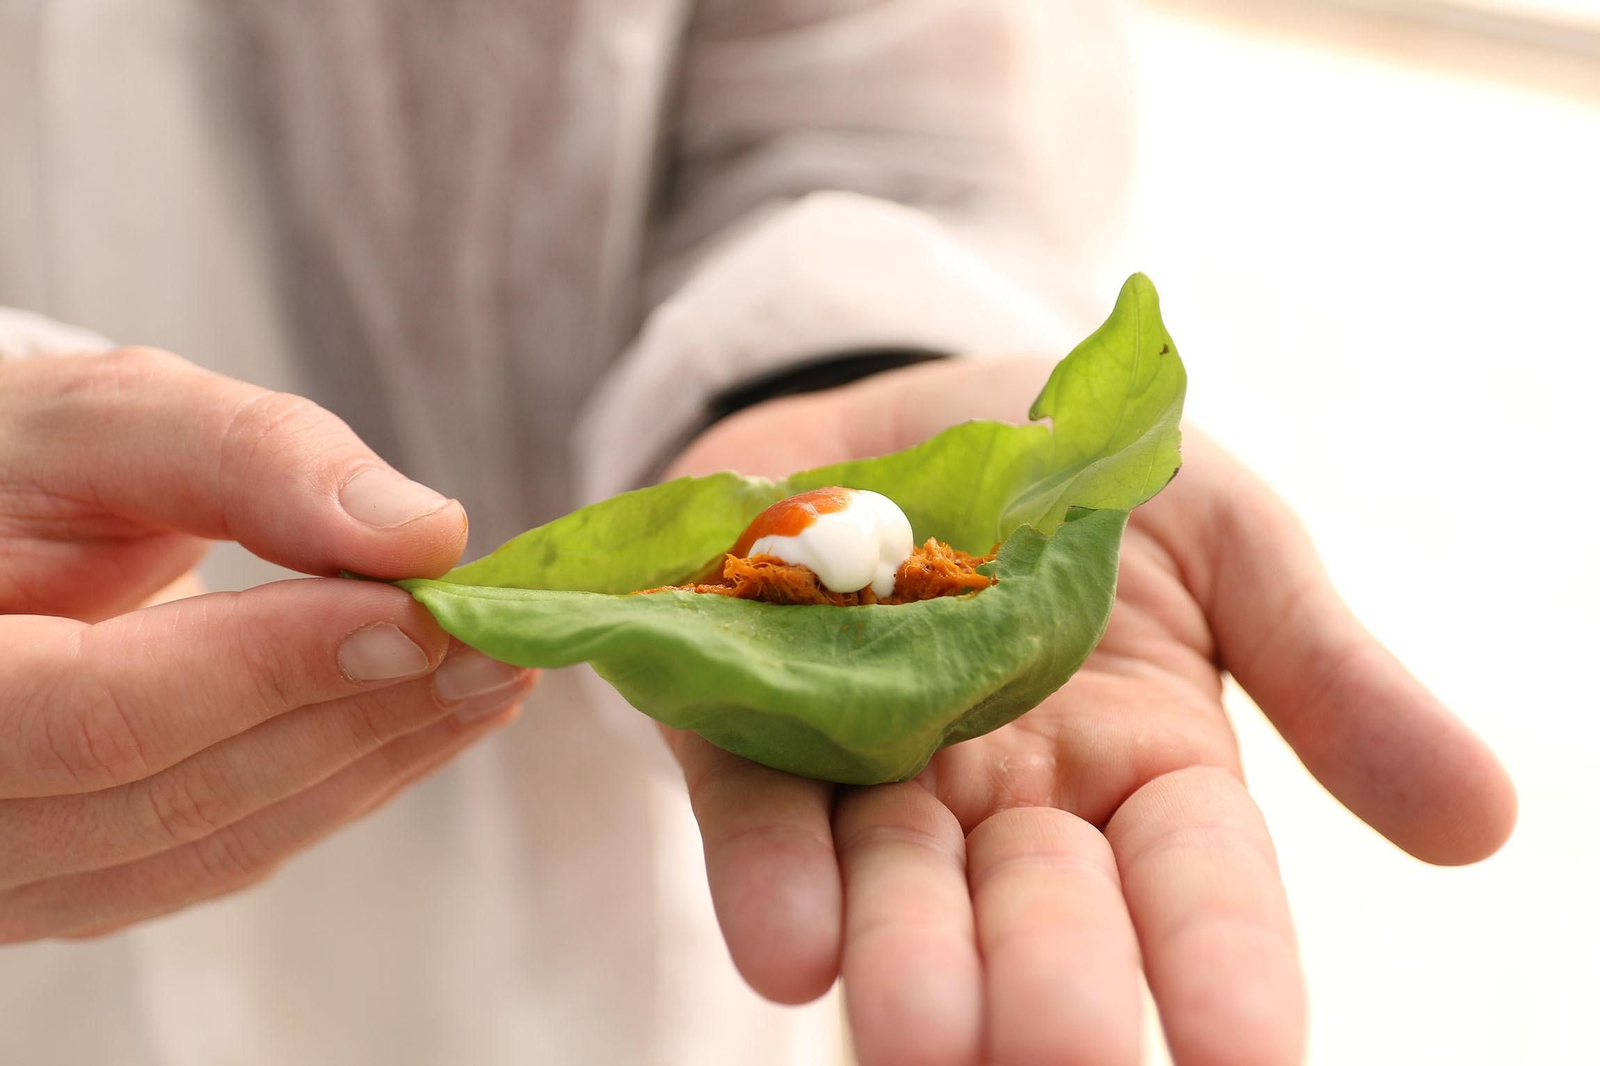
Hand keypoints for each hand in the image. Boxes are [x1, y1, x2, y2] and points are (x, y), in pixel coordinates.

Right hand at [0, 347, 536, 941]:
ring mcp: (4, 868)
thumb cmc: (19, 469)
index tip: (423, 614)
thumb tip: (424, 532)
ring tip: (492, 676)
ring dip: (375, 759)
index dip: (273, 668)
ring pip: (212, 844)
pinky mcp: (71, 880)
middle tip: (502, 645)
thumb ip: (250, 459)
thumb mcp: (106, 422)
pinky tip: (425, 719)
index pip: (98, 711)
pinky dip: (338, 785)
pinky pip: (217, 855)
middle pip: (175, 795)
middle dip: (361, 714)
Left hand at [665, 356, 1515, 1065]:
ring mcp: (877, 766)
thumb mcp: (1229, 537)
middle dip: (1049, 981)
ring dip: (905, 961)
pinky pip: (758, 804)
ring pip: (896, 884)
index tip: (1245, 1061)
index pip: (1199, 883)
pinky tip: (786, 945)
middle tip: (1054, 1058)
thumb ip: (1327, 671)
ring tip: (914, 1038)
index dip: (1222, 966)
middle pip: (1039, 907)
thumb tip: (1485, 819)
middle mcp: (1012, 794)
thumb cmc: (1086, 474)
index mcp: (1146, 759)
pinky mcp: (752, 721)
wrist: (915, 397)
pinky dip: (770, 872)